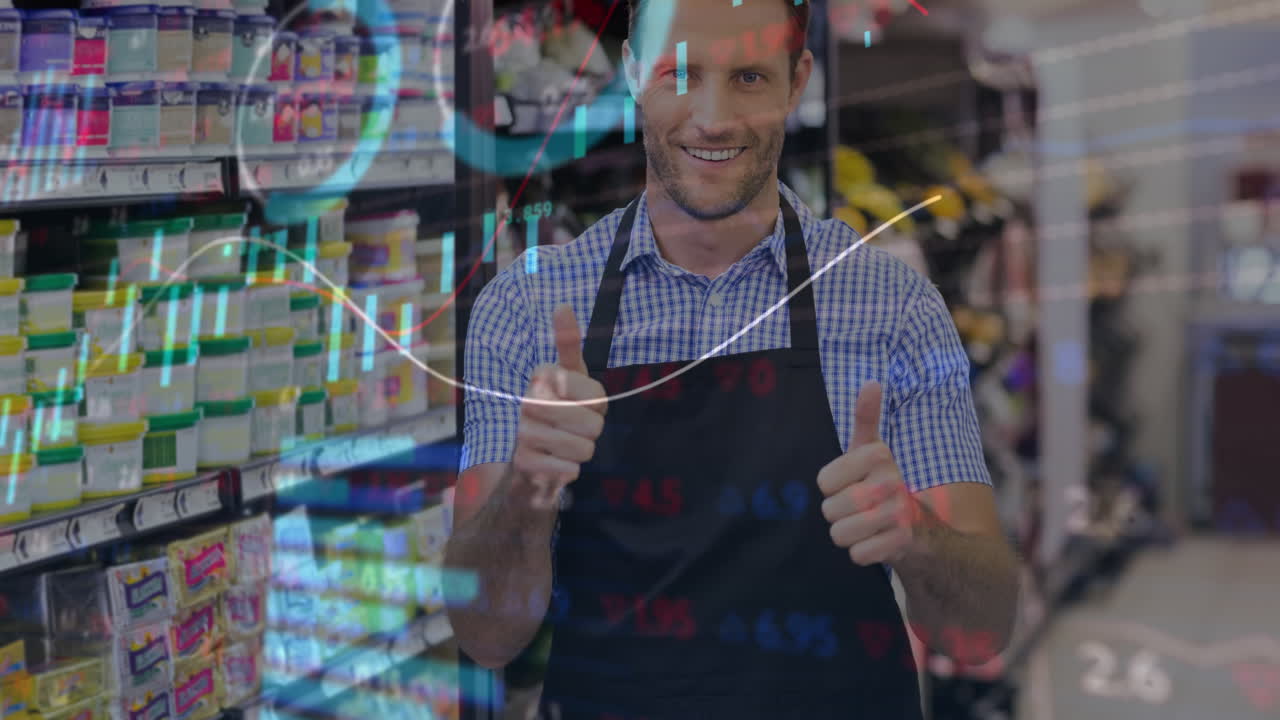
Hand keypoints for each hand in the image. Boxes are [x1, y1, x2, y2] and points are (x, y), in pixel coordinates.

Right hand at [514, 304, 607, 508]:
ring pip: (584, 449)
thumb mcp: (568, 376)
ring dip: (580, 453)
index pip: (599, 397)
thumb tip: (562, 305)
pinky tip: (551, 464)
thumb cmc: (556, 413)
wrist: (527, 463)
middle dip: (590, 432)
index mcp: (543, 376)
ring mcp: (523, 433)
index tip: (580, 405)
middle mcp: (529, 400)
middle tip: (571, 429)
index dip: (598, 408)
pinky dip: (568, 471)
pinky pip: (571, 470)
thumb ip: (568, 343)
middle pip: (594, 425)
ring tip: (562, 446)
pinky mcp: (524, 464)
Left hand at [817, 381, 919, 565]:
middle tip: (858, 508)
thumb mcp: (870, 449)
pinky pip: (857, 554)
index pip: (823, 481)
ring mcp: (898, 513)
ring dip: (847, 534)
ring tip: (864, 525)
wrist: (920, 527)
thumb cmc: (881, 483)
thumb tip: (871, 382)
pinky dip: (862, 553)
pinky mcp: (901, 542)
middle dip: (838, 514)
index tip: (851, 483)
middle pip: (829, 509)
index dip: (832, 487)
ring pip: (839, 534)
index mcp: (878, 455)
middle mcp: (891, 481)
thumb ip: (866, 418)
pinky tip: (876, 542)